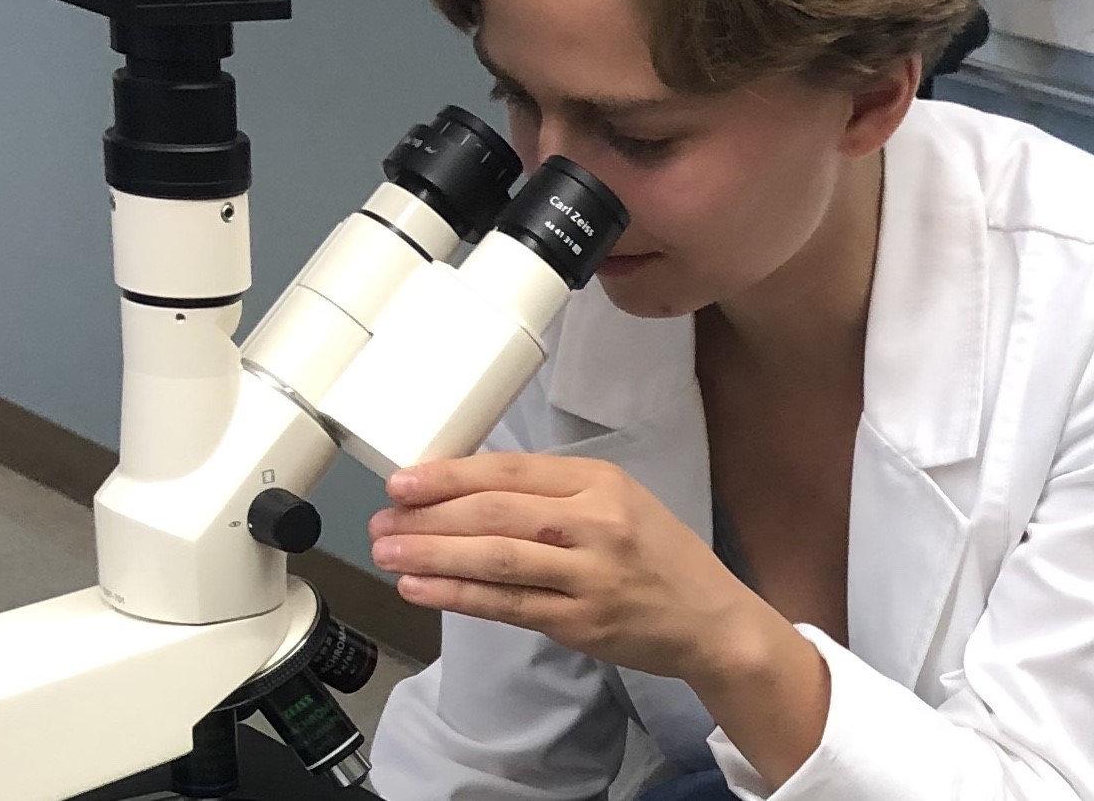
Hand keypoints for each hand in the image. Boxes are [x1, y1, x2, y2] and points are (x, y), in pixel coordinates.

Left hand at [368, 452, 762, 681]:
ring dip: (433, 556)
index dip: (451, 475)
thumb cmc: (655, 552)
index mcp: (599, 480)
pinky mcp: (580, 623)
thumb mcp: (617, 497)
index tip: (405, 480)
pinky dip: (458, 597)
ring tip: (388, 552)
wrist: (709, 618)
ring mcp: (588, 576)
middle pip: (496, 512)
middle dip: (430, 516)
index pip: (511, 470)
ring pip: (495, 559)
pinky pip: (507, 605)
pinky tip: (422, 588)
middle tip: (383, 518)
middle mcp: (594, 523)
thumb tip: (467, 485)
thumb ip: (553, 491)